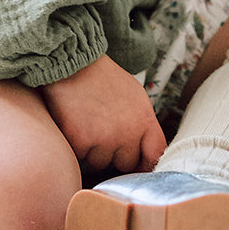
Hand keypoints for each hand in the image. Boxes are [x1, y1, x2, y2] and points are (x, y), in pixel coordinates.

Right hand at [42, 54, 166, 173]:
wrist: (73, 64)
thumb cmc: (102, 78)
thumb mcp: (134, 95)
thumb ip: (141, 123)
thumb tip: (144, 150)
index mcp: (144, 119)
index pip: (155, 154)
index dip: (146, 164)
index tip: (138, 165)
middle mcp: (127, 132)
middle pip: (126, 164)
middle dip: (115, 154)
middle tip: (103, 133)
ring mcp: (103, 138)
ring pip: (100, 163)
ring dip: (93, 152)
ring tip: (87, 125)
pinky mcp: (80, 141)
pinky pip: (79, 158)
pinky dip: (75, 147)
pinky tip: (74, 125)